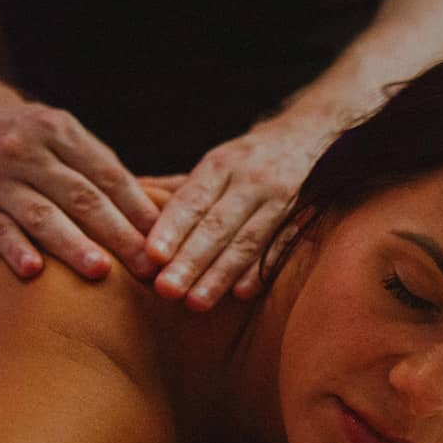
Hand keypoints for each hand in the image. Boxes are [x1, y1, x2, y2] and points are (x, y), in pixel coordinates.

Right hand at [0, 102, 159, 280]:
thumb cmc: (38, 144)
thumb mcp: (70, 139)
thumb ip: (109, 171)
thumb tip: (169, 209)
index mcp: (60, 132)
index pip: (108, 175)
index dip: (138, 209)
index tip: (165, 241)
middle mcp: (27, 152)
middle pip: (81, 197)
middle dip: (118, 233)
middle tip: (147, 267)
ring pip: (41, 215)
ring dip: (72, 244)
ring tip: (100, 270)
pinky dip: (15, 250)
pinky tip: (34, 271)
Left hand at [145, 115, 332, 309]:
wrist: (310, 139)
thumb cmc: (249, 161)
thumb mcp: (216, 164)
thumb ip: (178, 190)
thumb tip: (131, 203)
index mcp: (222, 165)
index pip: (193, 199)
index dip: (172, 228)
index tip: (152, 256)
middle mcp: (251, 181)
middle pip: (218, 225)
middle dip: (191, 260)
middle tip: (166, 289)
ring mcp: (280, 201)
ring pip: (247, 242)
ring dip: (220, 274)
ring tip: (195, 303)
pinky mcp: (303, 219)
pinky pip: (280, 249)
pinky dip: (260, 271)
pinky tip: (240, 294)